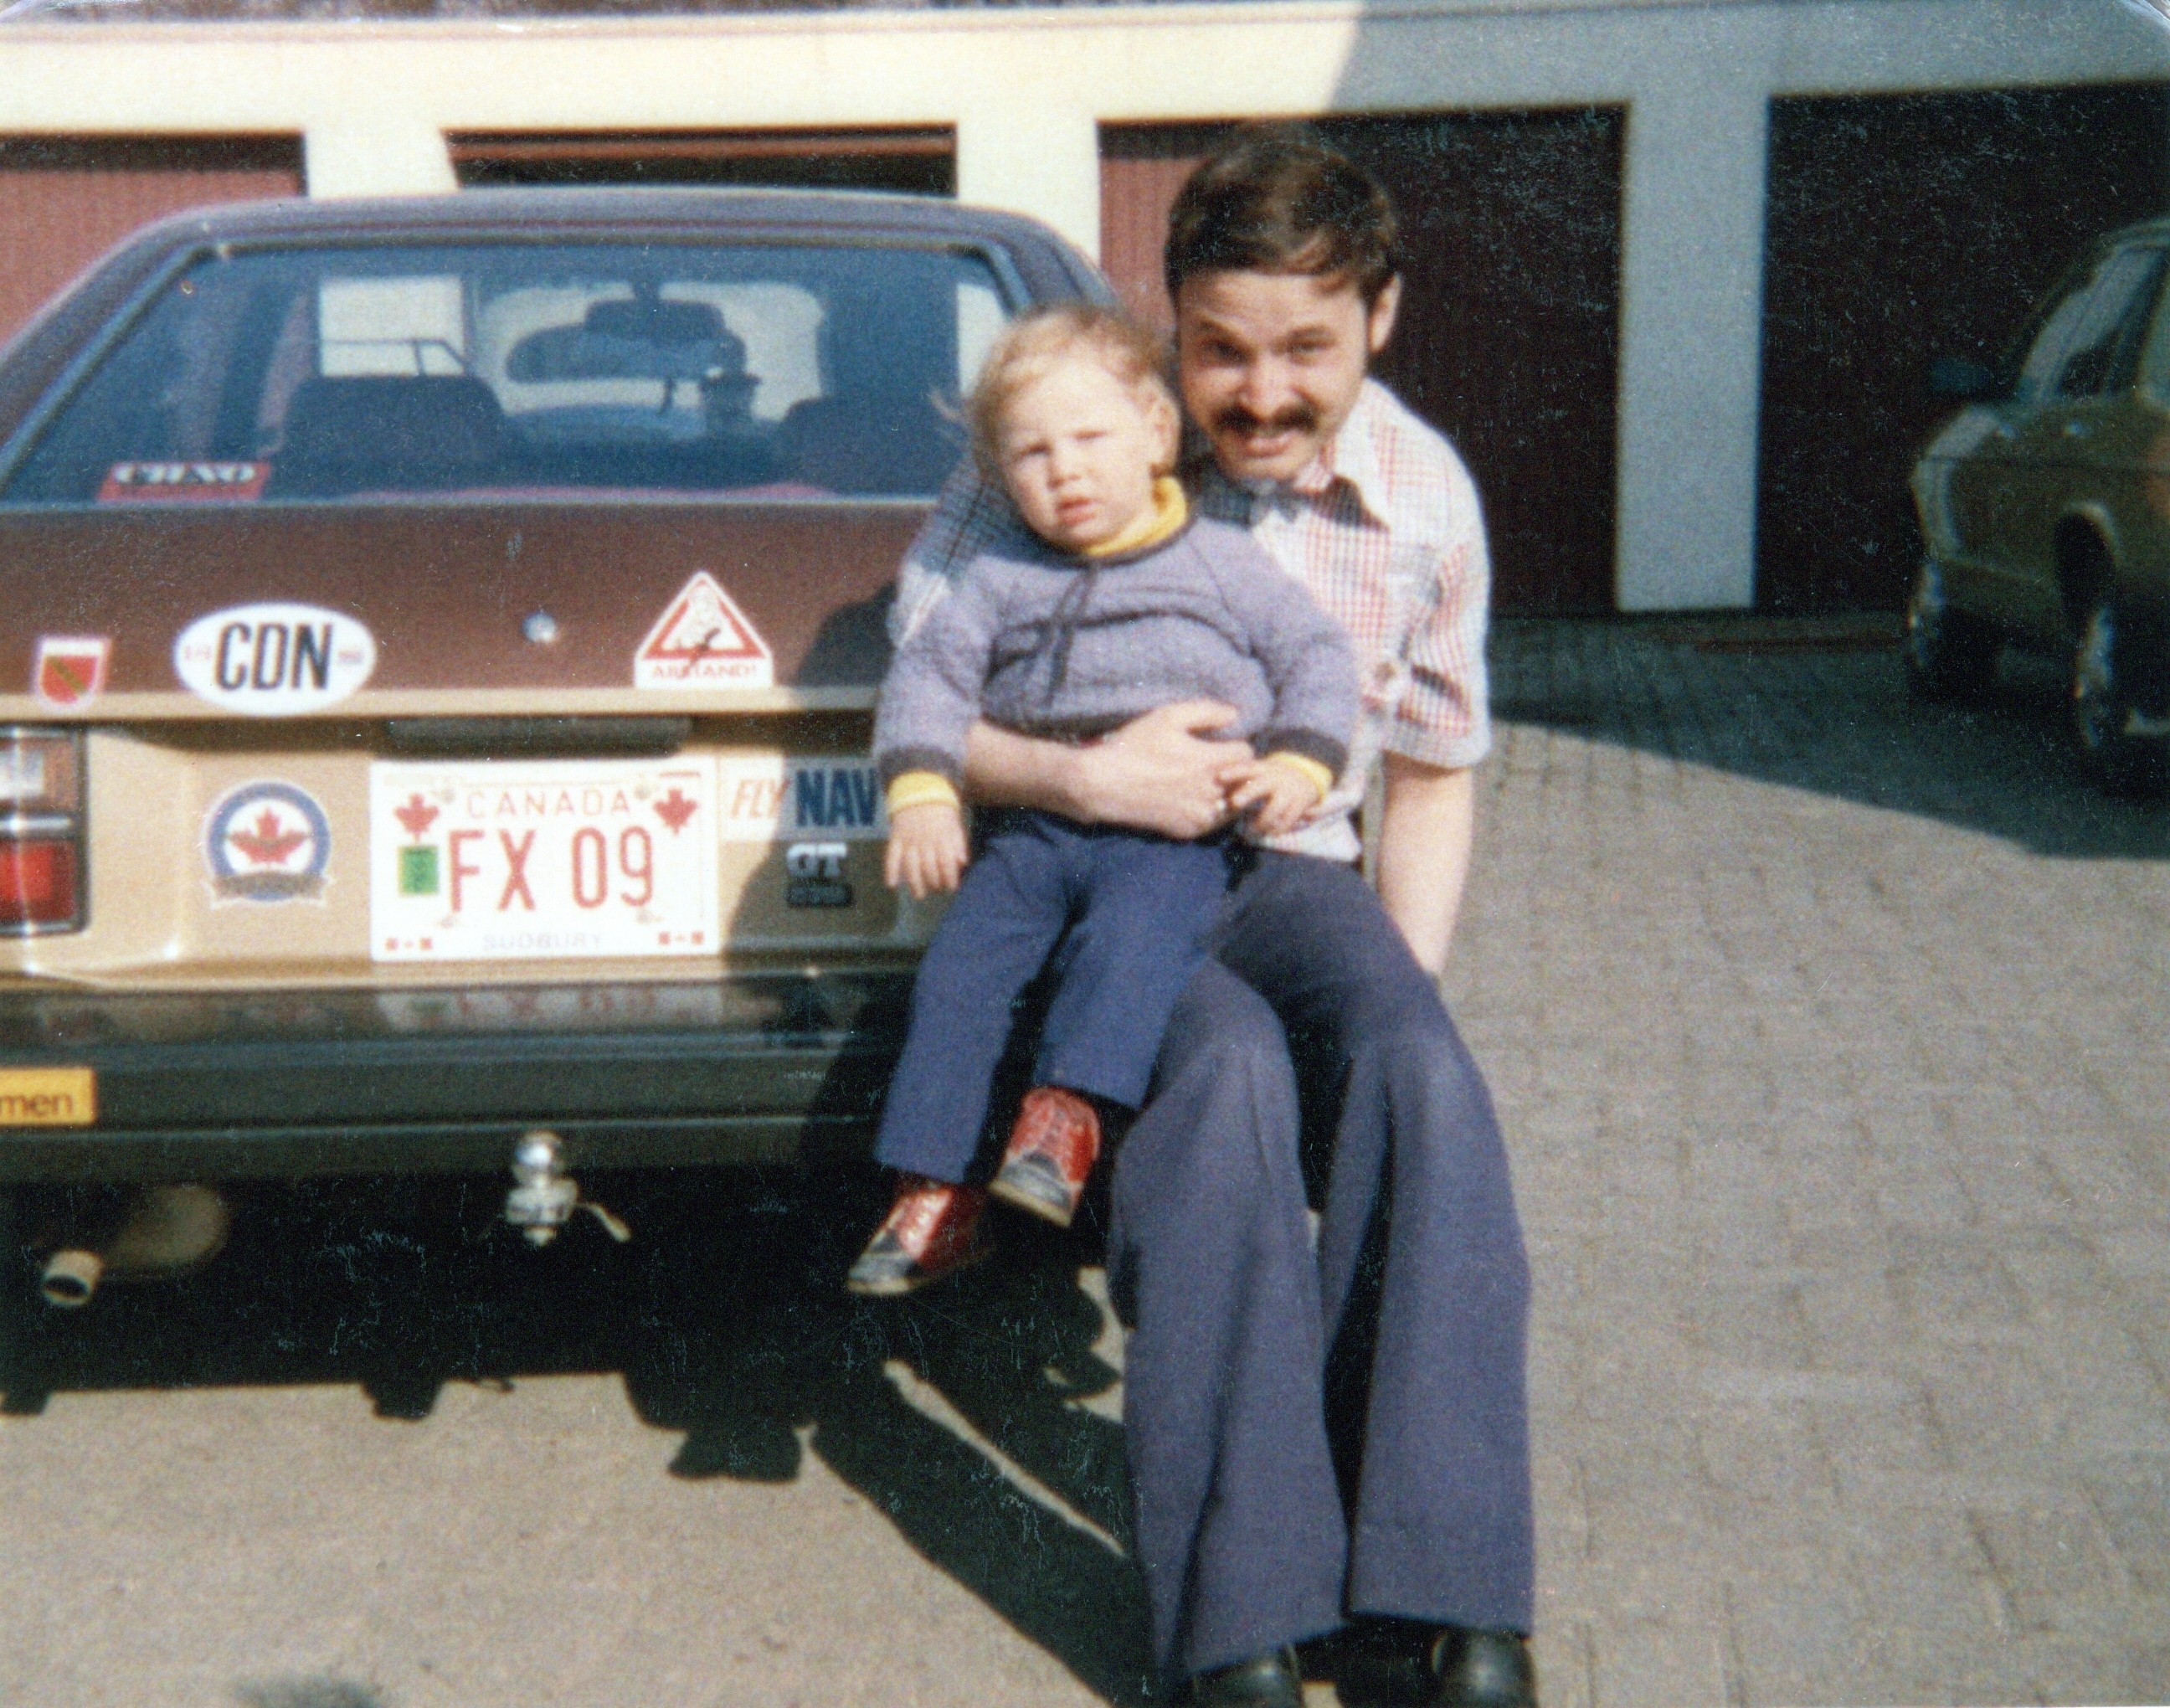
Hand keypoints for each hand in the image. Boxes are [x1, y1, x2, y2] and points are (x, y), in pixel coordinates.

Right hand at [884, 801, 968, 898]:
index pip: (947, 863)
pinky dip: (890, 870)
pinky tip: (892, 884)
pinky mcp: (895, 837)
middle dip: (934, 883)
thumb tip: (962, 863)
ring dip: (915, 883)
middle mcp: (925, 840)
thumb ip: (959, 845)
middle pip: (929, 868)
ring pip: (910, 866)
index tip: (952, 888)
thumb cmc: (941, 811)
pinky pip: (891, 856)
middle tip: (937, 889)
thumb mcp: (955, 825)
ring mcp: (908, 839)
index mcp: (942, 837)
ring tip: (919, 895)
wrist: (920, 788)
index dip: (950, 878)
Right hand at [1072, 700, 1251, 838]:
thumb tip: (1235, 715)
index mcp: (1211, 761)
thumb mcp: (1168, 717)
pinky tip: (1191, 800)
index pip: (1248, 754)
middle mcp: (1212, 791)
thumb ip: (1207, 712)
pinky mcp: (1188, 831)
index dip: (1236, 747)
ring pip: (1232, 806)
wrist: (1105, 784)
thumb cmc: (1135, 746)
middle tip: (1216, 766)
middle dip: (1235, 772)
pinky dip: (1210, 812)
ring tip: (1206, 784)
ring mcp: (1201, 815)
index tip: (1222, 745)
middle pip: (1244, 782)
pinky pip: (1213, 823)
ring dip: (1226, 795)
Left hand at [1222, 757, 1324, 837]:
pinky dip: (1276, 829)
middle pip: (1260, 786)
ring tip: (1249, 832)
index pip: (1246, 769)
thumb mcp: (1260, 774)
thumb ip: (1241, 786)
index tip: (1219, 777)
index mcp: (1262, 770)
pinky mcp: (1300, 803)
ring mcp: (1288, 791)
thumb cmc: (1271, 778)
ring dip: (1260, 823)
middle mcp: (1275, 779)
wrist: (1307, 774)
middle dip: (1247, 793)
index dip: (1233, 772)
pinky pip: (1287, 820)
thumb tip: (1217, 806)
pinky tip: (1268, 833)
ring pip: (1273, 809)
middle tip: (1234, 802)